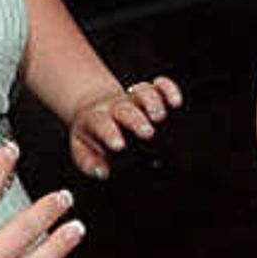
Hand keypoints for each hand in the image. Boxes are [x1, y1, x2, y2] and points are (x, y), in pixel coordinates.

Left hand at [64, 75, 180, 180]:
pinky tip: (175, 102)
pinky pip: (159, 86)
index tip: (119, 145)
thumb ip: (87, 161)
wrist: (94, 109)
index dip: (110, 133)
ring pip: (143, 92)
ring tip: (160, 118)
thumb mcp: (81, 148)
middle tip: (147, 133)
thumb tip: (101, 172)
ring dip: (153, 102)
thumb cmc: (91, 135)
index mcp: (96, 120)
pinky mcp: (149, 94)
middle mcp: (116, 108)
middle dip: (137, 120)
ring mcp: (133, 100)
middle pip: (126, 109)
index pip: (101, 124)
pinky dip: (169, 89)